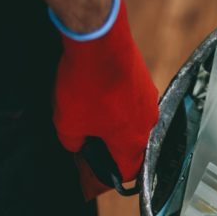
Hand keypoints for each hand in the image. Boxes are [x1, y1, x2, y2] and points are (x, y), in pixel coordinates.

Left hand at [51, 0, 157, 198]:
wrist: (100, 39)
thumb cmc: (87, 84)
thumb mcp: (67, 123)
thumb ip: (72, 142)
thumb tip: (75, 144)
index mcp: (132, 142)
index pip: (128, 173)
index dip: (109, 177)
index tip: (95, 175)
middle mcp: (148, 124)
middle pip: (132, 147)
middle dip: (111, 148)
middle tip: (88, 142)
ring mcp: (149, 100)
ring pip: (133, 122)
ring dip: (115, 123)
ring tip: (90, 112)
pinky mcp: (144, 80)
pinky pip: (133, 100)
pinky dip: (118, 102)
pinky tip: (99, 92)